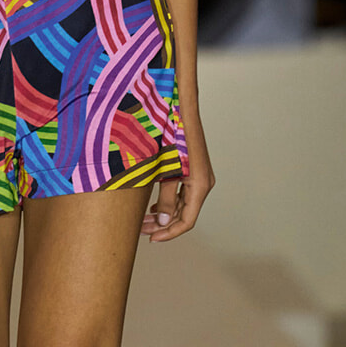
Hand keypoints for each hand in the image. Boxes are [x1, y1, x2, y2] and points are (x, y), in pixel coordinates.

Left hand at [142, 118, 214, 242]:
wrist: (181, 108)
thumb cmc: (173, 134)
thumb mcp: (165, 170)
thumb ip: (165, 197)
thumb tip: (164, 221)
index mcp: (200, 185)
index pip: (187, 221)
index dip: (169, 233)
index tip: (152, 238)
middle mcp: (204, 183)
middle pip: (185, 215)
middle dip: (163, 225)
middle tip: (142, 230)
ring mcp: (200, 177)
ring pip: (184, 205)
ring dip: (165, 215)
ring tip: (144, 220)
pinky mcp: (193, 170)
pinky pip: (184, 194)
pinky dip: (169, 203)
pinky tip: (154, 206)